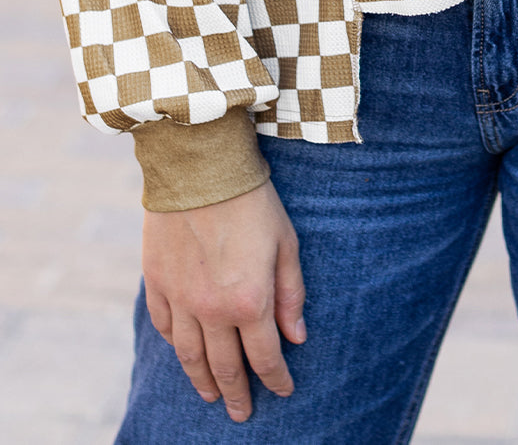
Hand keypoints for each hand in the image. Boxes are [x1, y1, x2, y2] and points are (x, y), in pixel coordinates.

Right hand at [142, 179, 305, 423]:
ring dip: (202, 381)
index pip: (264, 357)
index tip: (284, 390)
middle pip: (225, 366)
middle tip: (242, 413)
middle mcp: (211, 310)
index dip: (276, 379)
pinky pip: (165, 327)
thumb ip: (291, 293)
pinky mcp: (157, 283)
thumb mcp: (286, 242)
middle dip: (238, 392)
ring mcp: (180, 299)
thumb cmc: (252, 200)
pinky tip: (185, 353)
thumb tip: (296, 337)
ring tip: (212, 396)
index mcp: (249, 301)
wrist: (200, 167)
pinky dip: (176, 346)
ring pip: (190, 356)